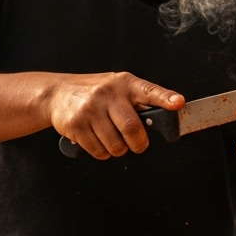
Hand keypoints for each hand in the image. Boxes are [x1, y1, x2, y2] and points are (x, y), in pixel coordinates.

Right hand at [48, 72, 184, 159]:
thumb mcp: (118, 88)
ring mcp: (90, 108)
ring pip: (116, 146)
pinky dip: (101, 152)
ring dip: (117, 150)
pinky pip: (98, 151)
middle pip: (132, 129)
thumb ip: (139, 101)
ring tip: (110, 137)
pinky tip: (95, 138)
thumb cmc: (94, 93)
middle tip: (135, 144)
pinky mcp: (76, 124)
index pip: (149, 91)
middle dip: (138, 144)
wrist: (57, 93)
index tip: (178, 103)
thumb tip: (166, 116)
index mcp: (124, 83)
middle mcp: (107, 93)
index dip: (165, 99)